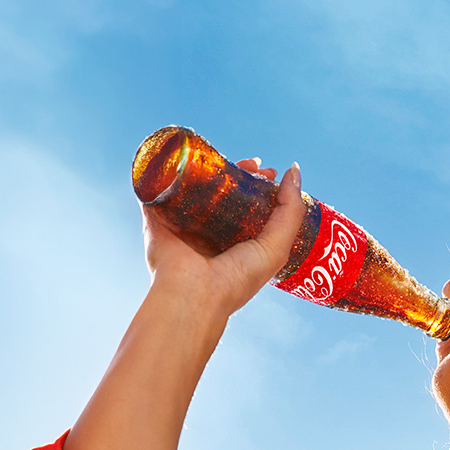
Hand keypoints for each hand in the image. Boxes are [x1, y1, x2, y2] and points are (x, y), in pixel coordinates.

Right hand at [142, 158, 305, 314]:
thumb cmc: (236, 279)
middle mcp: (208, 234)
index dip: (259, 186)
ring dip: (205, 169)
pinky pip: (156, 189)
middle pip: (222, 193)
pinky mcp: (155, 220)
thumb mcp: (277, 247)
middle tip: (251, 164)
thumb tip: (293, 170)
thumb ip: (290, 210)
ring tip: (222, 158)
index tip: (268, 172)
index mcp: (234, 243)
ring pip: (193, 187)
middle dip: (237, 174)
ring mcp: (181, 225)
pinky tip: (176, 154)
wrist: (194, 295)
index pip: (247, 206)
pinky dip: (162, 171)